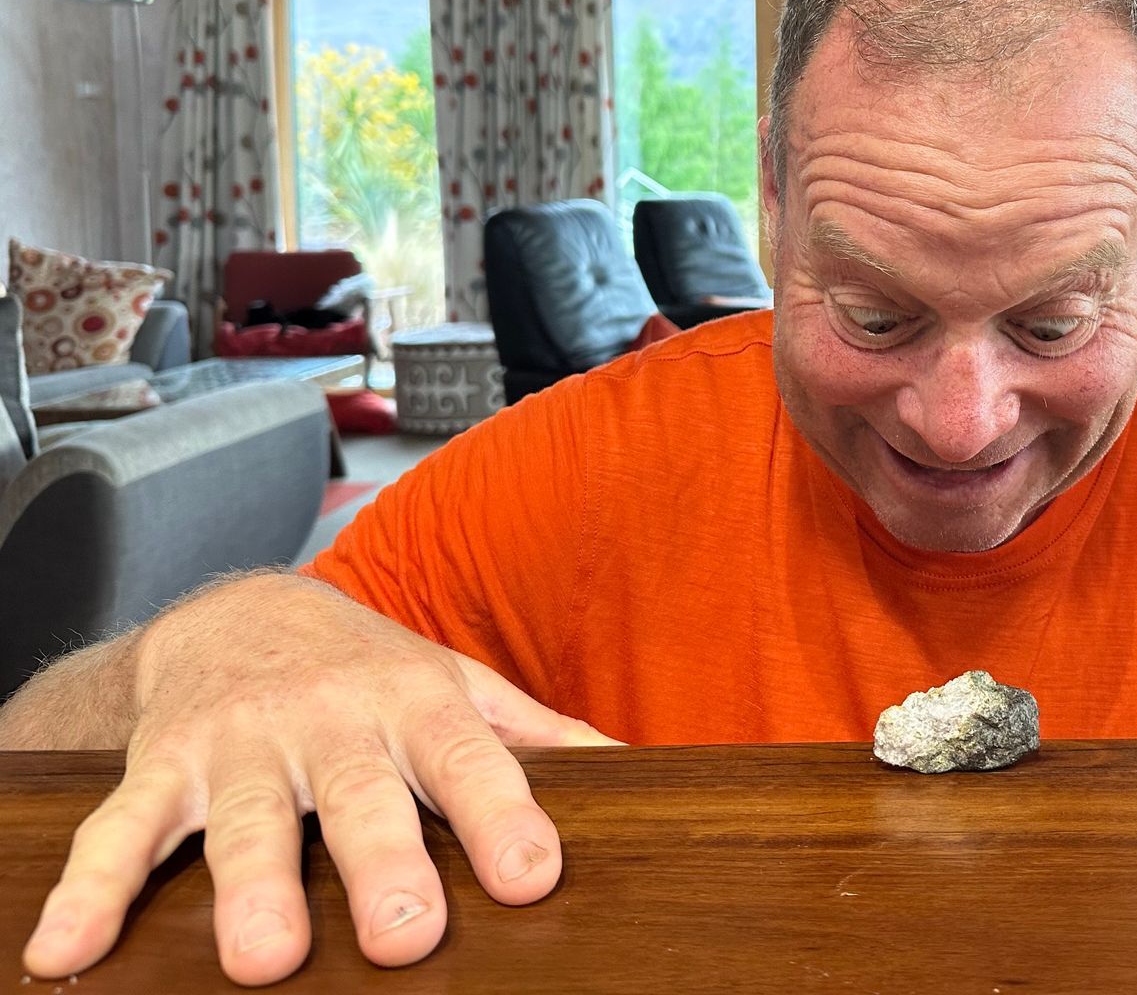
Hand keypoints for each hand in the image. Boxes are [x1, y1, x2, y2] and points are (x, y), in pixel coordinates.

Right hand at [21, 574, 618, 986]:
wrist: (240, 612)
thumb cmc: (371, 670)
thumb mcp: (460, 687)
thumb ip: (537, 735)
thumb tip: (638, 774)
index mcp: (417, 705)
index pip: (469, 761)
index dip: (502, 815)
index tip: (535, 873)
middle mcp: (333, 723)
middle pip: (361, 796)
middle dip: (383, 863)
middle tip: (406, 937)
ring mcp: (242, 746)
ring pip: (246, 819)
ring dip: (252, 886)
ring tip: (265, 959)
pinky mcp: (162, 767)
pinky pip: (120, 830)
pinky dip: (90, 888)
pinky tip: (63, 951)